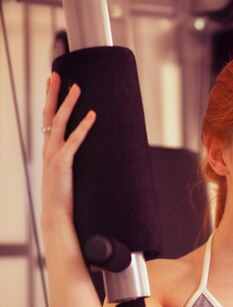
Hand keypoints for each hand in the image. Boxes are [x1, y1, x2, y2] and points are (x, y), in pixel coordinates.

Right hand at [41, 72, 95, 223]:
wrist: (55, 215)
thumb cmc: (62, 197)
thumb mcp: (64, 174)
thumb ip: (68, 161)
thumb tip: (80, 154)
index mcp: (49, 150)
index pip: (47, 119)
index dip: (49, 100)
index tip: (52, 83)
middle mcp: (48, 149)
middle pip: (49, 115)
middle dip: (52, 93)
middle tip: (56, 74)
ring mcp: (54, 155)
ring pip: (60, 122)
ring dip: (68, 103)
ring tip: (77, 87)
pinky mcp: (63, 164)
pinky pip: (75, 141)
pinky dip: (84, 127)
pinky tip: (93, 115)